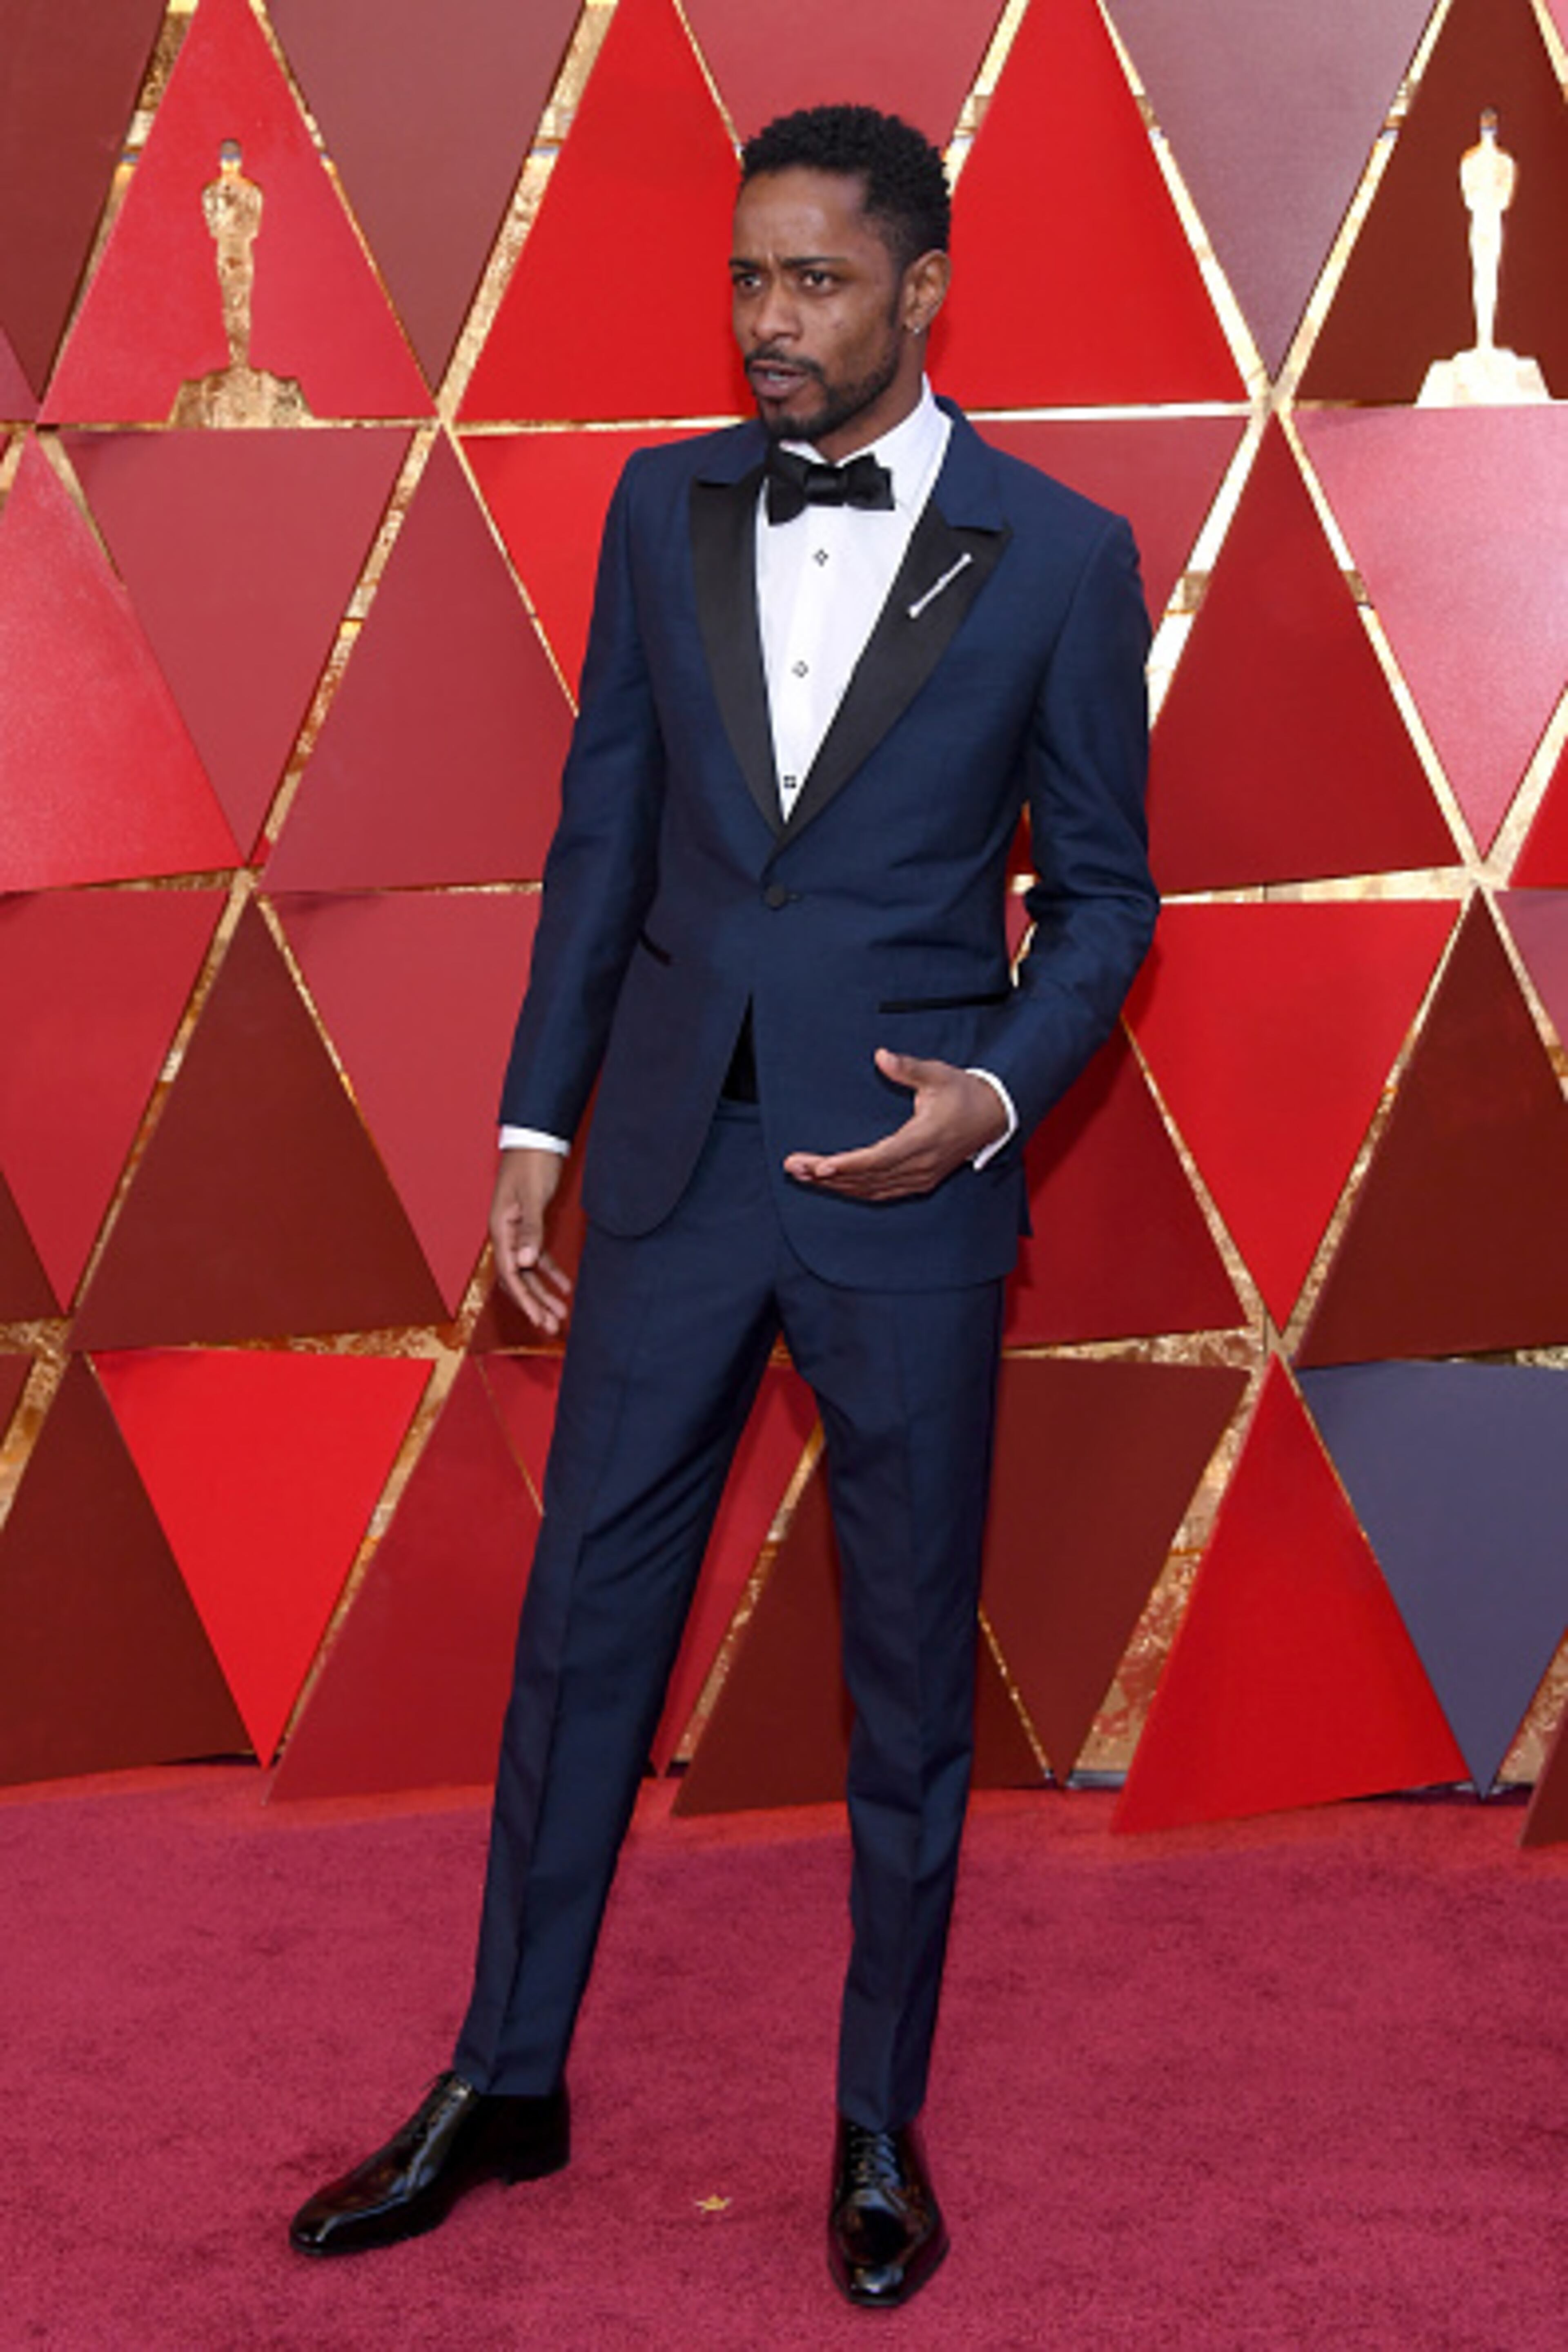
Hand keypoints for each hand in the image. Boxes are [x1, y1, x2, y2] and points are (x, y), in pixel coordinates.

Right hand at [490, 1147, 572, 1334]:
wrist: (536, 1140)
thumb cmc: (532, 1164)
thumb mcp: (532, 1197)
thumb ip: (530, 1231)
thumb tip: (524, 1264)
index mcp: (501, 1230)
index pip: (510, 1274)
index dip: (525, 1300)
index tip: (540, 1319)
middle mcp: (506, 1236)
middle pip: (518, 1279)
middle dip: (534, 1304)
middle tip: (551, 1327)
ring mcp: (517, 1233)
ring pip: (528, 1272)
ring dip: (542, 1293)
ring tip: (560, 1314)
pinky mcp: (531, 1227)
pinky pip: (538, 1258)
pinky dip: (550, 1273)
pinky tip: (565, 1286)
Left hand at [783, 1050, 1007, 1201]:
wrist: (993, 1116)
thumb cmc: (964, 1093)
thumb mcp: (938, 1074)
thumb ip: (908, 1068)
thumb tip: (881, 1056)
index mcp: (924, 1140)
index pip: (879, 1158)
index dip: (848, 1165)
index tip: (821, 1167)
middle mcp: (920, 1166)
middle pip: (867, 1177)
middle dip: (828, 1175)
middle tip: (794, 1167)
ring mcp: (920, 1177)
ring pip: (870, 1189)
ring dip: (835, 1184)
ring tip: (801, 1174)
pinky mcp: (919, 1181)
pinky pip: (881, 1192)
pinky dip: (854, 1189)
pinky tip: (832, 1184)